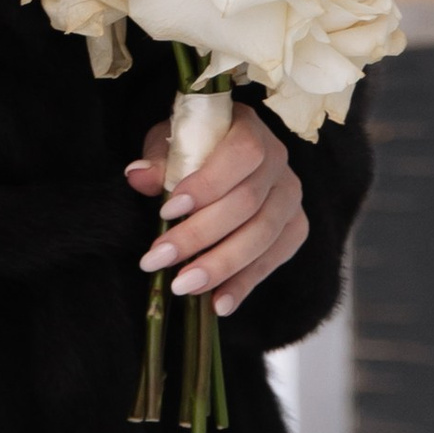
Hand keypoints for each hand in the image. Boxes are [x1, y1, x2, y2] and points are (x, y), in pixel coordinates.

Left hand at [128, 106, 305, 313]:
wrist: (221, 153)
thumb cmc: (193, 145)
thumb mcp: (171, 141)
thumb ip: (159, 159)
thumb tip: (138, 177)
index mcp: (250, 128)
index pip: (241, 154)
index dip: (207, 184)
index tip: (167, 210)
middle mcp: (280, 161)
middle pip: (247, 204)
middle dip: (200, 236)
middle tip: (159, 260)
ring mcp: (290, 196)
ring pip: (262, 236)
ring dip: (221, 266)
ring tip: (184, 286)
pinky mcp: (295, 227)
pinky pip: (274, 260)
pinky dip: (245, 284)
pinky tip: (218, 303)